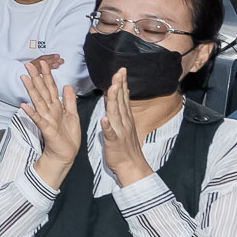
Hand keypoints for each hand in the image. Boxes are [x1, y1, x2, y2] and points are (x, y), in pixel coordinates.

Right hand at [21, 57, 80, 166]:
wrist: (66, 155)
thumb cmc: (68, 137)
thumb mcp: (73, 115)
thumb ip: (70, 100)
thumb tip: (67, 85)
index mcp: (56, 107)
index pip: (51, 87)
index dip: (48, 75)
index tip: (44, 63)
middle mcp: (50, 111)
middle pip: (42, 91)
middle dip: (36, 77)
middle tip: (29, 64)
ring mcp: (47, 119)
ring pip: (38, 101)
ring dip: (31, 89)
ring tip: (24, 78)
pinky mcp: (47, 129)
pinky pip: (38, 119)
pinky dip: (31, 112)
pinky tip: (24, 105)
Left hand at [97, 69, 149, 186]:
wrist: (131, 166)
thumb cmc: (125, 147)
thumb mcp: (124, 125)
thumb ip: (122, 111)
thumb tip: (122, 95)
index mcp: (124, 118)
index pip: (123, 97)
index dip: (122, 83)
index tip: (121, 70)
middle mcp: (123, 122)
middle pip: (121, 100)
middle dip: (120, 85)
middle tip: (120, 71)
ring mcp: (120, 131)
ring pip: (116, 113)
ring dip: (115, 100)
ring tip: (113, 88)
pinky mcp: (114, 142)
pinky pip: (110, 133)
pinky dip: (107, 126)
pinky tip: (104, 120)